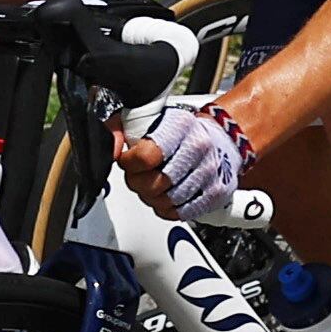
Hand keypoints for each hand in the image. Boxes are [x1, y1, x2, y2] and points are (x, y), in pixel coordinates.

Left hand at [118, 98, 250, 215]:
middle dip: (139, 183)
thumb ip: (119, 130)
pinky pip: (180, 213)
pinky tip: (170, 193)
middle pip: (152, 185)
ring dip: (153, 197)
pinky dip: (169, 208)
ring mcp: (209, 173)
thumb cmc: (181, 131)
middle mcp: (198, 148)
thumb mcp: (148, 118)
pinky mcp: (216, 194)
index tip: (129, 160)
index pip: (145, 157)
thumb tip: (109, 148)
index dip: (129, 164)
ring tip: (157, 182)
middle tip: (141, 174)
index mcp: (179, 126)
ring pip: (165, 202)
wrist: (220, 138)